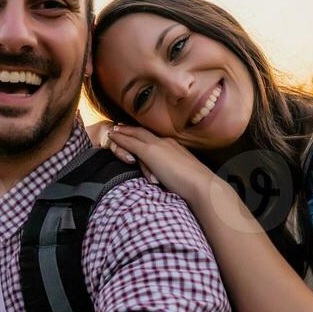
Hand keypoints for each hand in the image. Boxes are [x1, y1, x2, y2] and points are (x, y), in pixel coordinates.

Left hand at [102, 123, 216, 204]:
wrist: (200, 184)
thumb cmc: (195, 186)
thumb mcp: (183, 176)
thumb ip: (175, 174)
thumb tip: (170, 181)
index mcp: (175, 147)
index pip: (156, 139)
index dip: (145, 135)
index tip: (137, 133)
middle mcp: (166, 142)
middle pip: (144, 133)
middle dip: (132, 129)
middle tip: (120, 126)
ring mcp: (158, 146)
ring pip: (136, 135)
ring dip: (123, 131)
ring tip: (113, 129)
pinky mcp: (150, 152)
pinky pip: (130, 142)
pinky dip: (120, 138)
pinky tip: (111, 137)